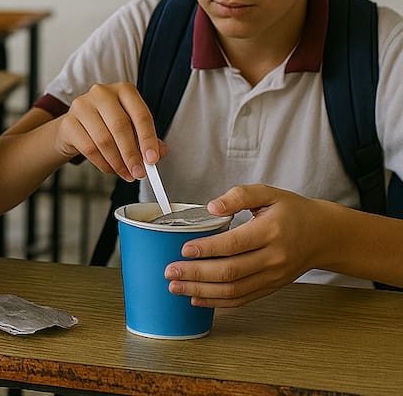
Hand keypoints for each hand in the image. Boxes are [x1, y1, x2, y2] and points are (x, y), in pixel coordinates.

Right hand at [54, 83, 165, 179]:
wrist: (76, 127)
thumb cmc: (107, 125)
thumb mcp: (131, 129)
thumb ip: (146, 139)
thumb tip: (158, 153)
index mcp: (123, 90)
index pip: (140, 114)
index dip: (148, 139)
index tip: (152, 159)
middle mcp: (102, 93)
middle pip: (120, 126)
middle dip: (131, 154)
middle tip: (138, 172)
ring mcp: (82, 105)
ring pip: (104, 140)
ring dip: (118, 162)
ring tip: (125, 173)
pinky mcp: (68, 122)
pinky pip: (89, 148)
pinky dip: (102, 163)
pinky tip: (110, 168)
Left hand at [165, 184, 329, 306]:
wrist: (325, 235)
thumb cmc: (294, 212)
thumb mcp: (269, 193)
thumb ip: (239, 195)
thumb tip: (212, 206)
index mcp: (271, 231)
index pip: (234, 244)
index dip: (207, 249)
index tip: (183, 249)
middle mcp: (273, 258)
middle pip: (230, 272)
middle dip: (196, 274)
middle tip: (170, 271)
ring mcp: (273, 276)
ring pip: (234, 290)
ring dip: (202, 292)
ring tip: (176, 287)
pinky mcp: (271, 287)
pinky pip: (243, 299)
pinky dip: (218, 303)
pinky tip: (197, 299)